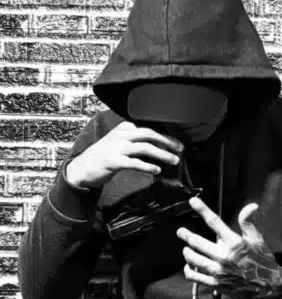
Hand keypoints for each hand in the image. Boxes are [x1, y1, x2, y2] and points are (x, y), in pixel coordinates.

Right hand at [65, 121, 183, 192]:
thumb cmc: (106, 156)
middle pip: (149, 134)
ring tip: (175, 161)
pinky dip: (148, 166)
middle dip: (167, 141)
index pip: (148, 128)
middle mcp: (120, 135)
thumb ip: (137, 140)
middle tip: (181, 150)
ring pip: (144, 148)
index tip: (178, 143)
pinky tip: (157, 170)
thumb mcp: (120, 142)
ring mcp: (116, 147)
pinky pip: (134, 163)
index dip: (166, 135)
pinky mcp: (113, 161)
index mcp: (124, 128)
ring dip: (163, 154)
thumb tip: (162, 146)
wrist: (83, 167)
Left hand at [176, 198, 281, 298]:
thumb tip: (251, 206)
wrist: (268, 286)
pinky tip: (189, 266)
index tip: (192, 201)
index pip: (214, 222)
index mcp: (234, 242)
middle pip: (196, 241)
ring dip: (187, 251)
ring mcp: (218, 270)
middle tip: (181, 232)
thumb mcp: (258, 240)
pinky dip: (188, 270)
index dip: (202, 209)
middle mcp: (224, 255)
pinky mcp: (215, 283)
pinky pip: (194, 276)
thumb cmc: (262, 261)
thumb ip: (249, 223)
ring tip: (186, 249)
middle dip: (185, 235)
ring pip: (192, 258)